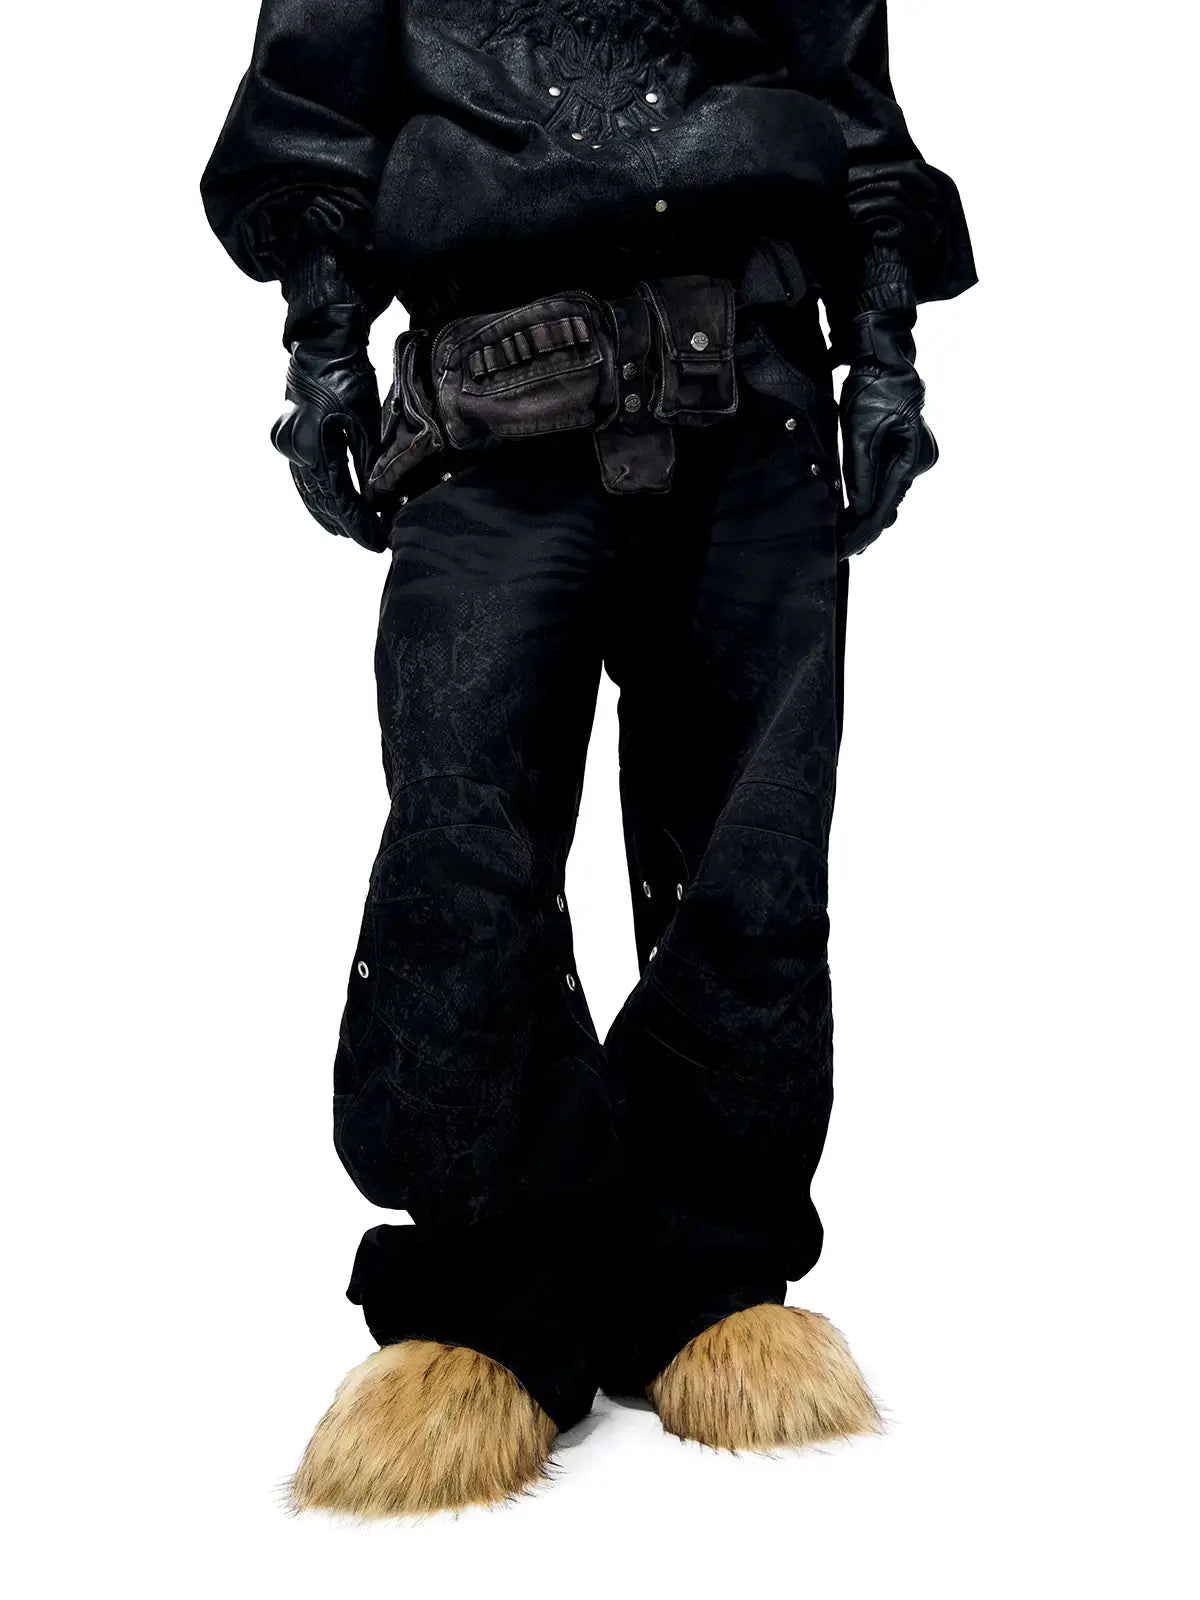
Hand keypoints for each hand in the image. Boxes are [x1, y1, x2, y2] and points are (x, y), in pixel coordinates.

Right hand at [270, 303, 385, 551]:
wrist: (321, 347)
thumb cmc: (349, 380)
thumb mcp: (366, 425)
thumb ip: (368, 467)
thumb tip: (376, 505)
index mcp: (314, 449)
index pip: (339, 500)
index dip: (358, 524)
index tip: (376, 541)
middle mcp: (294, 452)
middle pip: (321, 500)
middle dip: (346, 523)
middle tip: (370, 541)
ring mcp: (287, 447)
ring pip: (308, 492)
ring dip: (328, 514)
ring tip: (348, 534)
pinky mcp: (287, 440)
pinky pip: (302, 478)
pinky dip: (316, 496)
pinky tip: (326, 510)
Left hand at [837, 309, 937, 558]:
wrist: (885, 364)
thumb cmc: (871, 391)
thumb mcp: (860, 433)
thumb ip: (861, 474)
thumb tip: (861, 510)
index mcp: (910, 458)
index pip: (883, 506)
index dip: (864, 531)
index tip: (846, 550)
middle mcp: (919, 462)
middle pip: (889, 505)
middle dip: (865, 528)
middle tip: (842, 550)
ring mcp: (918, 458)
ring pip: (890, 495)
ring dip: (869, 515)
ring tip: (847, 538)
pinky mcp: (910, 453)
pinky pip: (890, 482)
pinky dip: (875, 497)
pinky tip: (859, 513)